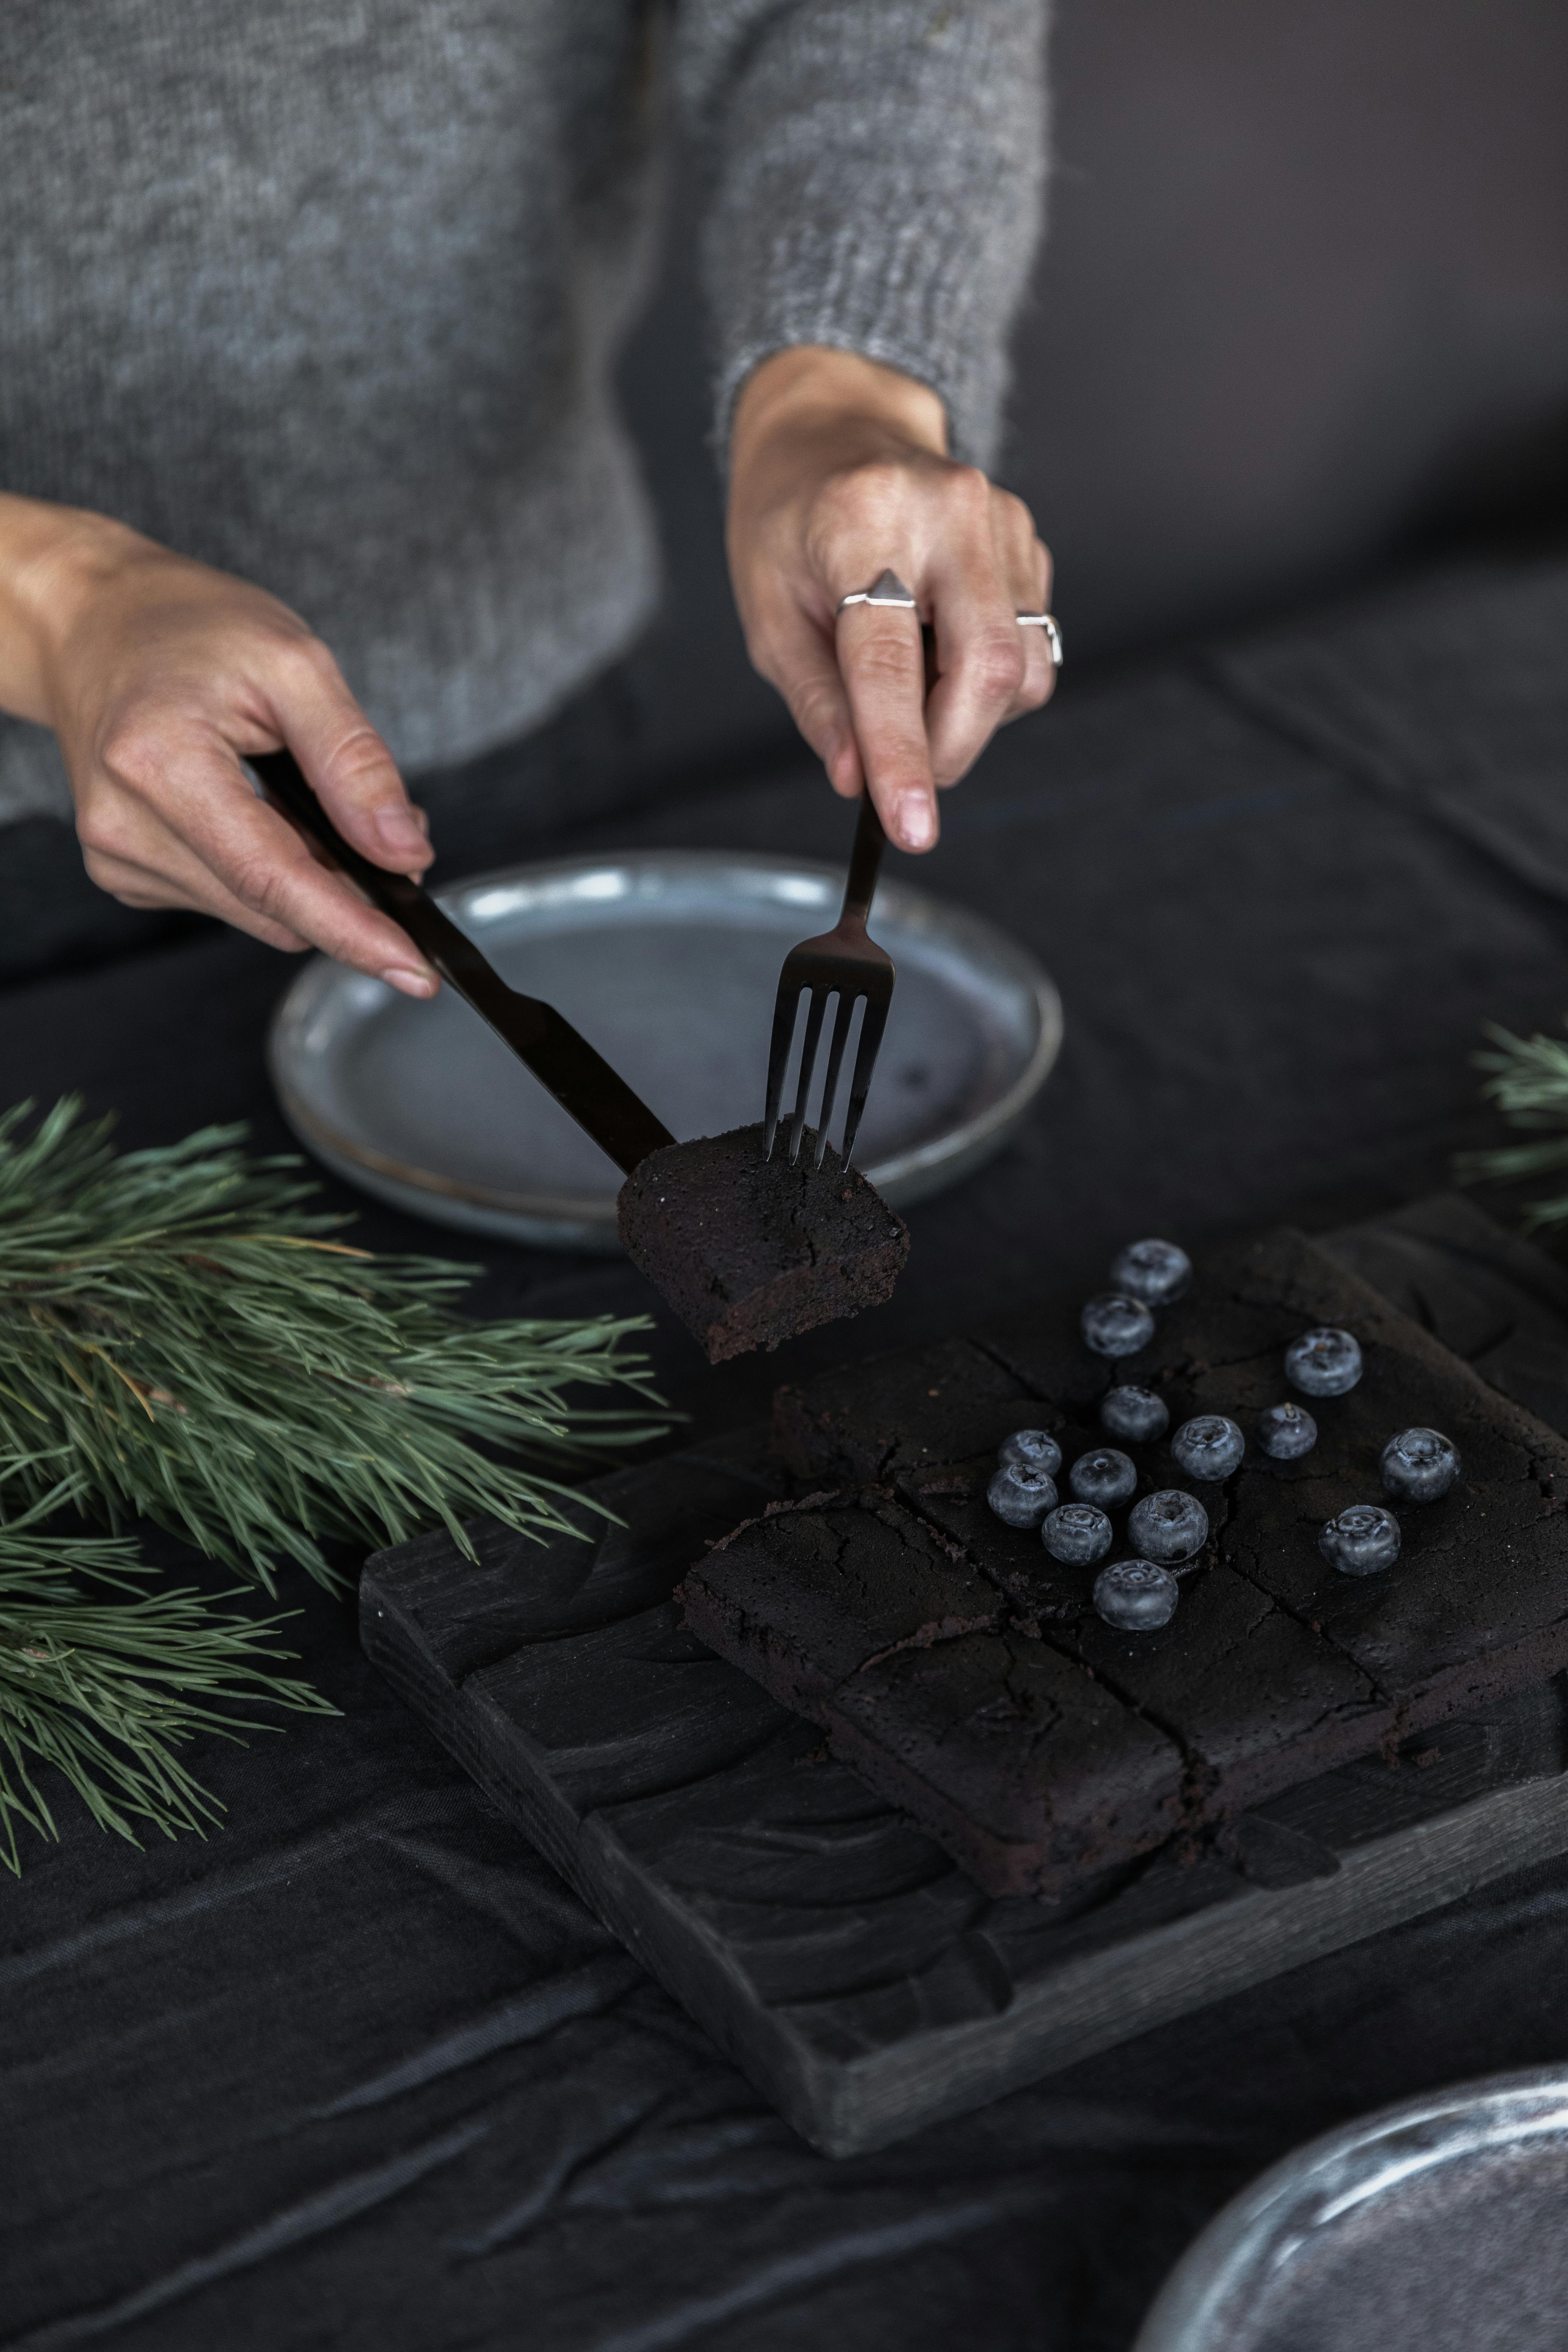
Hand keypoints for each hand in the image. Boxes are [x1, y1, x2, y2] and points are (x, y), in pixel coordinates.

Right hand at [0, 493, 438, 993]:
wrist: (95, 625)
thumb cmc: (187, 629)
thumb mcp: (294, 664)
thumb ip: (354, 762)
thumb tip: (405, 852)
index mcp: (158, 764)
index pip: (273, 880)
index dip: (353, 932)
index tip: (417, 971)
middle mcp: (125, 826)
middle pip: (271, 908)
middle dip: (349, 894)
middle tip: (392, 836)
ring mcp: (119, 856)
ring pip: (258, 913)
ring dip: (311, 879)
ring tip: (319, 805)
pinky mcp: (127, 871)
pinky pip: (231, 897)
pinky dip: (272, 871)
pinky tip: (271, 815)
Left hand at [726, 347, 1054, 852]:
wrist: (834, 427)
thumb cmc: (790, 522)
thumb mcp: (769, 613)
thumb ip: (817, 702)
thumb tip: (857, 779)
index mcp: (863, 521)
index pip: (891, 665)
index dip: (903, 756)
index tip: (911, 828)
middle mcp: (947, 510)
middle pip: (986, 670)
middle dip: (950, 750)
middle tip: (907, 777)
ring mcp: (1000, 520)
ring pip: (1022, 668)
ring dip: (971, 716)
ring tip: (913, 690)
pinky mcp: (1028, 540)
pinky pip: (1033, 644)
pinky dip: (988, 677)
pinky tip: (940, 646)